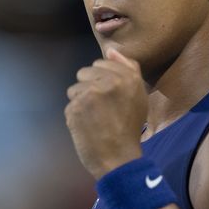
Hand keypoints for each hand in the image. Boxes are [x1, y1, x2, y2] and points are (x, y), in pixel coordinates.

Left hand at [65, 48, 147, 178]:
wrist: (118, 158)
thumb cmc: (130, 128)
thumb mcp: (139, 95)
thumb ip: (128, 69)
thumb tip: (111, 49)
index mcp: (127, 77)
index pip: (102, 62)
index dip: (103, 79)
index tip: (109, 96)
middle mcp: (107, 82)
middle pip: (84, 73)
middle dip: (89, 87)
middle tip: (101, 108)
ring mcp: (88, 95)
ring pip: (74, 89)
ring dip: (80, 102)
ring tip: (94, 118)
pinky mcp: (74, 109)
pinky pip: (69, 106)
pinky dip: (75, 117)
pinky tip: (87, 127)